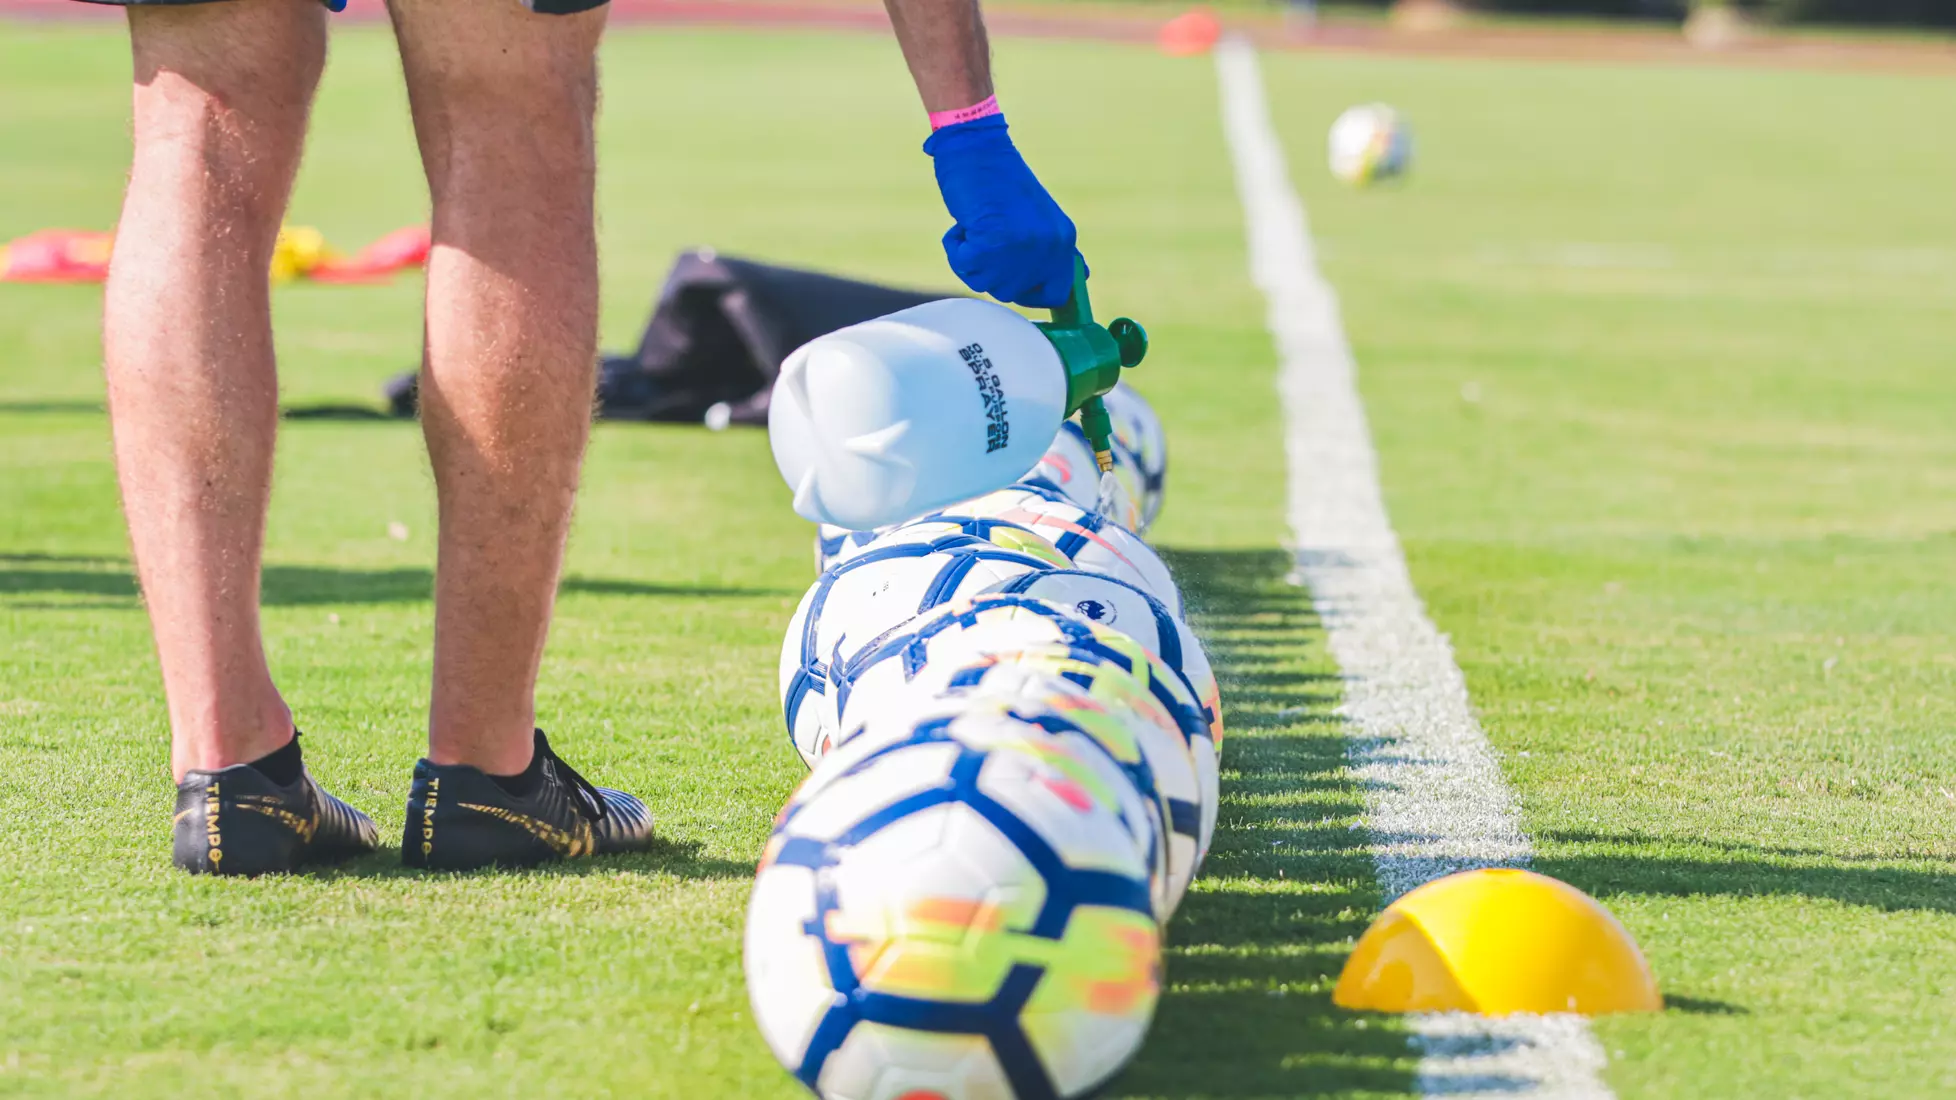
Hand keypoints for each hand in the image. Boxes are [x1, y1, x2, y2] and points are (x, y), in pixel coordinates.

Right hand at [925, 114, 1077, 308]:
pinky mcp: (995, 242)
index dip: (1029, 293)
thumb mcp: (1037, 219)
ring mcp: (1024, 246)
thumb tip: (1075, 281)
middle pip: (1012, 292)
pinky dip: (956, 249)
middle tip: (985, 236)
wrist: (977, 146)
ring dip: (970, 260)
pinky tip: (965, 222)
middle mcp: (1050, 246)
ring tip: (976, 225)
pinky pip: (966, 267)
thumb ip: (1051, 250)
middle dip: (989, 271)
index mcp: (1064, 238)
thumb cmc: (998, 181)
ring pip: (987, 284)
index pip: (1056, 293)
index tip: (1009, 279)